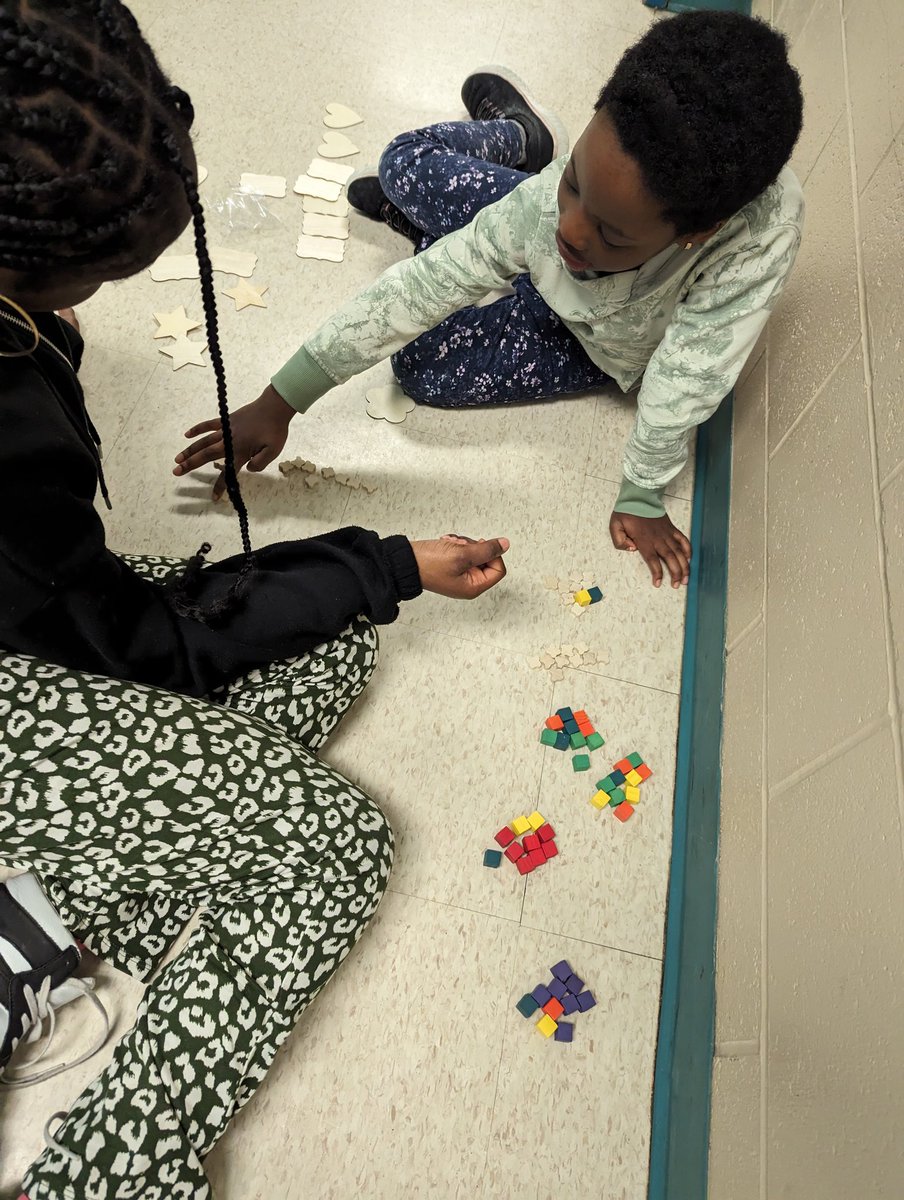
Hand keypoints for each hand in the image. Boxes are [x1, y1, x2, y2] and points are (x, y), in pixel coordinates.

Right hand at [173, 384, 294, 499]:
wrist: (274, 407)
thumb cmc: (275, 430)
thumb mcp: (273, 451)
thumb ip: (260, 464)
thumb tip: (247, 469)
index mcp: (240, 452)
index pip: (227, 473)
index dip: (220, 486)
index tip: (213, 497)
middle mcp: (229, 442)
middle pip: (206, 455)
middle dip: (190, 465)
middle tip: (176, 472)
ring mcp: (225, 430)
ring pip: (203, 442)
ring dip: (189, 450)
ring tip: (177, 459)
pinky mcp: (226, 420)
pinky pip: (208, 425)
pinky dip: (197, 429)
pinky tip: (187, 435)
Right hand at [410, 534, 509, 598]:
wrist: (405, 562)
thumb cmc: (428, 564)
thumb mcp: (462, 555)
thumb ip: (486, 550)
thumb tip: (504, 545)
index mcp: (473, 587)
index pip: (498, 569)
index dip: (492, 554)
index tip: (478, 546)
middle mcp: (468, 584)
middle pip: (486, 560)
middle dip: (474, 547)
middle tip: (459, 545)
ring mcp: (459, 575)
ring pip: (474, 553)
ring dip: (463, 543)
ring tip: (450, 543)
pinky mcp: (451, 567)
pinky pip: (462, 552)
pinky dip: (456, 545)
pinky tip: (445, 543)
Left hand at [609, 510, 690, 587]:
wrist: (639, 497)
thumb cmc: (626, 513)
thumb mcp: (615, 526)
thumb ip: (620, 541)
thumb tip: (633, 550)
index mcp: (644, 541)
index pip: (652, 560)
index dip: (657, 573)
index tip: (658, 583)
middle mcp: (658, 539)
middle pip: (670, 559)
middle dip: (675, 573)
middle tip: (677, 585)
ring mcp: (667, 534)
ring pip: (679, 552)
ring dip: (684, 565)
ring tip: (686, 578)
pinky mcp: (671, 528)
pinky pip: (683, 540)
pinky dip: (688, 549)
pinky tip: (689, 559)